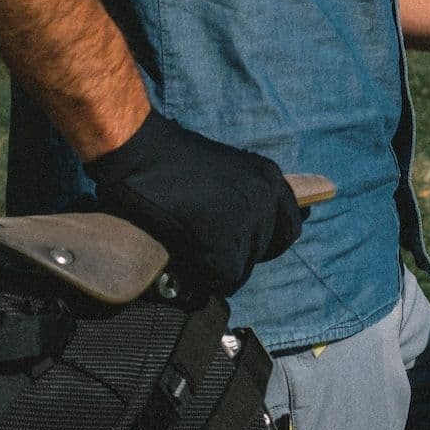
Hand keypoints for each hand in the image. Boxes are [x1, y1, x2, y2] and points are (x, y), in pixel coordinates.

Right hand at [83, 111, 304, 295]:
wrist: (139, 151)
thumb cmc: (174, 162)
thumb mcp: (227, 171)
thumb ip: (249, 196)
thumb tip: (268, 229)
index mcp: (269, 177)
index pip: (291, 227)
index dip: (265, 241)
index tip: (239, 242)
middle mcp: (264, 194)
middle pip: (266, 250)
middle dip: (239, 254)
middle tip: (209, 247)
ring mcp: (244, 214)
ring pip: (244, 265)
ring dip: (221, 265)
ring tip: (195, 249)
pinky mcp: (218, 234)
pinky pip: (225, 276)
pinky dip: (208, 278)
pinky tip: (191, 265)